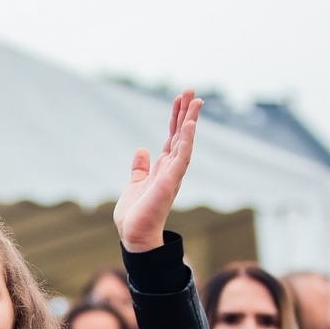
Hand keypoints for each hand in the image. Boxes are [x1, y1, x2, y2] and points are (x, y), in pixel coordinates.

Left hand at [112, 91, 203, 251]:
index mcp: (163, 169)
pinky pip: (181, 157)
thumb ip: (140, 168)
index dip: (176, 119)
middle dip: (185, 113)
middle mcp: (171, 170)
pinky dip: (186, 141)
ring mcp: (172, 175)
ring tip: (194, 101)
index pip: (172, 138)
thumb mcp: (135, 184)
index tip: (180, 99)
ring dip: (189, 121)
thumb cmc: (136, 216)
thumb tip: (142, 151)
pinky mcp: (169, 182)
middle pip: (181, 136)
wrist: (134, 236)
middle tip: (190, 91)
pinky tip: (189, 125)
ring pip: (184, 143)